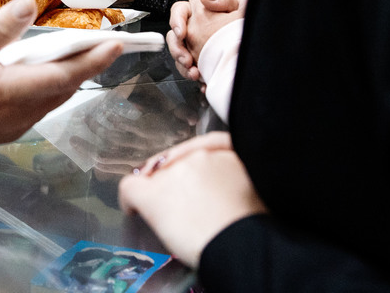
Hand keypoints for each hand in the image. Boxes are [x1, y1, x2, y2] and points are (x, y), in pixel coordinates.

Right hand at [0, 0, 125, 153]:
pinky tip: (39, 75)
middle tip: (103, 46)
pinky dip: (47, 90)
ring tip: (77, 55)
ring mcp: (14, 127)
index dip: (94, 60)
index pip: (65, 75)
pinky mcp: (5, 132)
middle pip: (64, 88)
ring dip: (67, 78)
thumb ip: (1, 27)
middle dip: (86, 66)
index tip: (115, 45)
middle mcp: (20, 115)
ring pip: (51, 100)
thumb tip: (29, 4)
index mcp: (12, 91)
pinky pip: (37, 109)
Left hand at [118, 132, 265, 267]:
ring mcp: (174, 172)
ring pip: (157, 175)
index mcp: (228, 153)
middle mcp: (198, 156)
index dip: (196, 162)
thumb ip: (239, 178)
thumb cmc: (255, 228)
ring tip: (169, 215)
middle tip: (185, 203)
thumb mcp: (259, 190)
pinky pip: (130, 187)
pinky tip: (132, 209)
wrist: (241, 245)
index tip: (193, 176)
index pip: (207, 145)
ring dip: (160, 191)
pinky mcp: (153, 194)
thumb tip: (226, 189)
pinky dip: (129, 199)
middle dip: (179, 179)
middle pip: (180, 161)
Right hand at [168, 0, 247, 79]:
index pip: (181, 10)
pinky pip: (189, 69)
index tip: (182, 33)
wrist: (260, 48)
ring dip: (182, 65)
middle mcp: (195, 28)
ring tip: (194, 74)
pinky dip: (195, 76)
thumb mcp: (244, 5)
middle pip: (174, 36)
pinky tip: (204, 83)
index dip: (177, 19)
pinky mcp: (201, 61)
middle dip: (176, 48)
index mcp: (202, 11)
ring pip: (179, 54)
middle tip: (186, 59)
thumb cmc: (250, 22)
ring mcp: (196, 46)